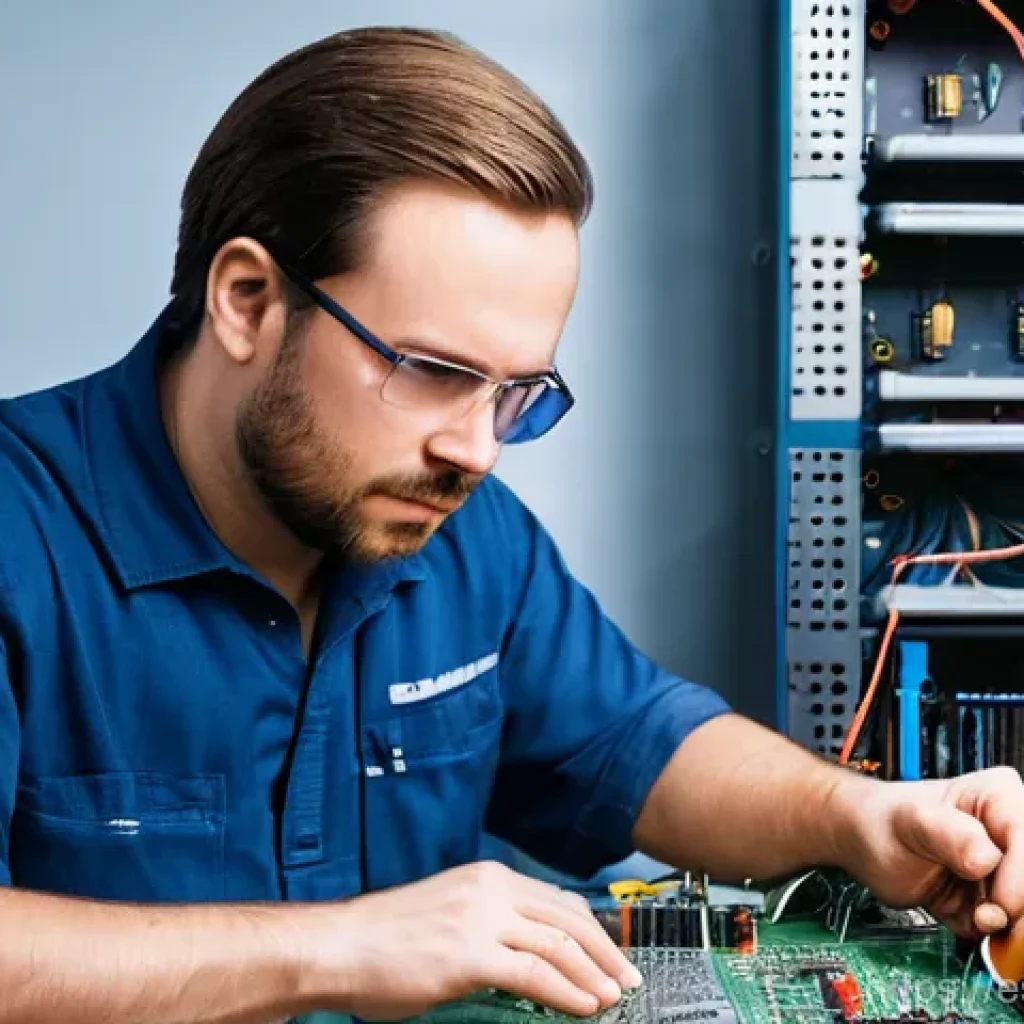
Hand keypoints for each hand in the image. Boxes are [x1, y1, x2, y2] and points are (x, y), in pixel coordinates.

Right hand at [321, 861, 641, 1020]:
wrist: (339, 945)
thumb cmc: (385, 938)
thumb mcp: (449, 913)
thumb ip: (490, 922)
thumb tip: (530, 951)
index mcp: (487, 878)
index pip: (557, 900)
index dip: (592, 930)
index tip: (612, 954)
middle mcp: (490, 889)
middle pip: (567, 918)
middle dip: (605, 951)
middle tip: (629, 979)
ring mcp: (480, 919)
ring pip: (558, 943)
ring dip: (594, 975)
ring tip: (614, 998)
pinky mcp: (469, 954)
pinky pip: (534, 972)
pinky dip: (567, 991)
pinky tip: (585, 1007)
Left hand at [831, 766, 1023, 938]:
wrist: (863, 842)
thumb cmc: (881, 819)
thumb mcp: (910, 820)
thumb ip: (947, 833)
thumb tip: (986, 859)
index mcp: (997, 797)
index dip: (1020, 879)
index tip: (1001, 903)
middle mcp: (1008, 834)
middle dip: (1013, 908)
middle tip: (984, 916)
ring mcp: (1003, 869)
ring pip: (1021, 911)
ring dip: (1002, 925)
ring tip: (971, 916)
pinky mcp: (991, 899)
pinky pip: (1003, 929)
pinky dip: (985, 933)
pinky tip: (961, 917)